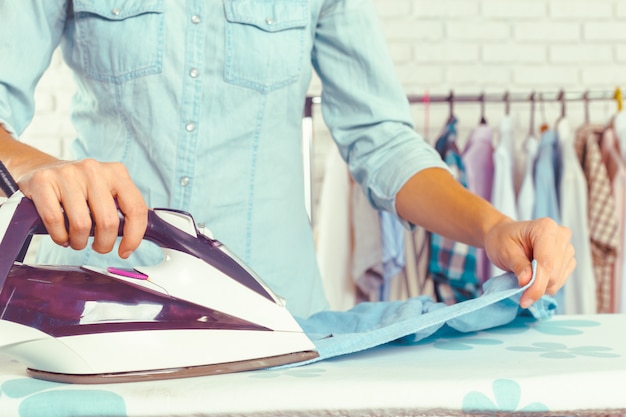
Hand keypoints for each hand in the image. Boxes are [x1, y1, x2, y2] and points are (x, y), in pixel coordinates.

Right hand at [17, 158, 147, 258]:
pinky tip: (62, 236)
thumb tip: (140, 235)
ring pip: (82, 224)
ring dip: (79, 242)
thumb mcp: (106, 191)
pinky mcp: (43, 181)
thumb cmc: (79, 188)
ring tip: (77, 240)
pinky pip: (55, 221)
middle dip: (104, 244)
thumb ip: (123, 208)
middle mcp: (94, 170)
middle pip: (108, 221)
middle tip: (98, 246)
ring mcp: (68, 173)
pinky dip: (59, 237)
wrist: (39, 169)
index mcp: (116, 173)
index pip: (136, 209)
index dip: (134, 236)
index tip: (125, 251)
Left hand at [484, 217, 575, 308]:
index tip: (525, 300)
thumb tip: (527, 283)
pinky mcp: (568, 259)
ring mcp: (567, 248)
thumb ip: (518, 266)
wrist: (504, 236)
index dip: (536, 285)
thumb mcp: (505, 252)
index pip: (546, 262)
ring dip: (541, 285)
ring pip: (559, 279)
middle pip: (554, 273)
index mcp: (546, 228)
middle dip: (536, 285)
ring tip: (524, 274)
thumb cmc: (502, 240)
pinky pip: (561, 280)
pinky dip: (545, 284)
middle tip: (518, 284)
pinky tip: (533, 275)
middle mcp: (561, 235)